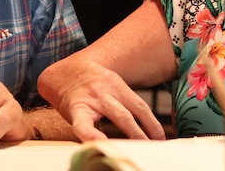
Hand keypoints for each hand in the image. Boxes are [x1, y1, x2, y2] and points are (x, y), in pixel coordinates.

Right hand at [38, 58, 165, 140]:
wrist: (63, 72)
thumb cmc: (90, 86)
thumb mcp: (107, 86)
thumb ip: (121, 104)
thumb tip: (144, 131)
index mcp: (117, 86)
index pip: (141, 107)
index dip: (153, 125)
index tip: (162, 141)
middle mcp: (108, 91)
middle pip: (131, 114)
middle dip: (144, 134)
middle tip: (154, 149)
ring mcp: (93, 99)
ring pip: (119, 116)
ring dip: (133, 135)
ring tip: (140, 151)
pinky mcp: (76, 110)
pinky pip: (85, 126)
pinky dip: (94, 136)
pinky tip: (102, 145)